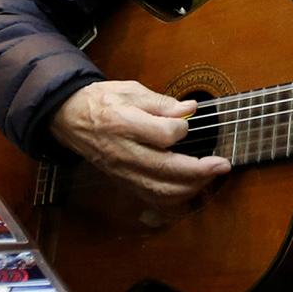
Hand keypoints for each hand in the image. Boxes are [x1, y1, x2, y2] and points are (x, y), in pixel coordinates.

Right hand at [49, 79, 226, 221]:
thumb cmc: (102, 101)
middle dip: (200, 171)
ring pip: (161, 191)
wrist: (69, 118)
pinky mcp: (124, 182)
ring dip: (191, 187)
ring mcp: (124, 172)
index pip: (164, 135)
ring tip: (210, 175)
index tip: (186, 120)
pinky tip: (191, 191)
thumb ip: (161, 102)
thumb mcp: (130, 90)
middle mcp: (125, 153)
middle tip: (222, 164)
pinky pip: (152, 199)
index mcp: (125, 124)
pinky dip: (174, 201)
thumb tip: (190, 109)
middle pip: (166, 170)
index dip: (182, 128)